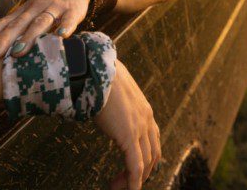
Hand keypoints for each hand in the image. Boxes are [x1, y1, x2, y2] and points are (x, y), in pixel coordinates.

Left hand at [0, 0, 89, 59]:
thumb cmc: (43, 6)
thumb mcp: (22, 14)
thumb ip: (0, 27)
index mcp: (21, 13)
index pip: (3, 23)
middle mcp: (34, 9)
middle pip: (17, 25)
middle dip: (3, 40)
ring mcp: (53, 9)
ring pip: (40, 23)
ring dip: (29, 37)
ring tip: (18, 52)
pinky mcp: (72, 11)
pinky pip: (69, 19)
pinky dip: (65, 27)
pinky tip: (61, 37)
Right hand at [95, 60, 160, 189]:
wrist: (95, 68)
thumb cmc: (97, 71)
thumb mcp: (110, 86)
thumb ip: (109, 96)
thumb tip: (94, 94)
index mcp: (143, 107)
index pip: (153, 138)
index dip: (148, 154)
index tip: (137, 164)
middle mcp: (147, 119)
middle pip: (153, 153)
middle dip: (144, 170)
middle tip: (128, 179)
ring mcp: (140, 128)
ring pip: (145, 163)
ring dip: (134, 178)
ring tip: (119, 186)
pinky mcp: (129, 136)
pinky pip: (135, 166)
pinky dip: (133, 181)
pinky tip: (127, 189)